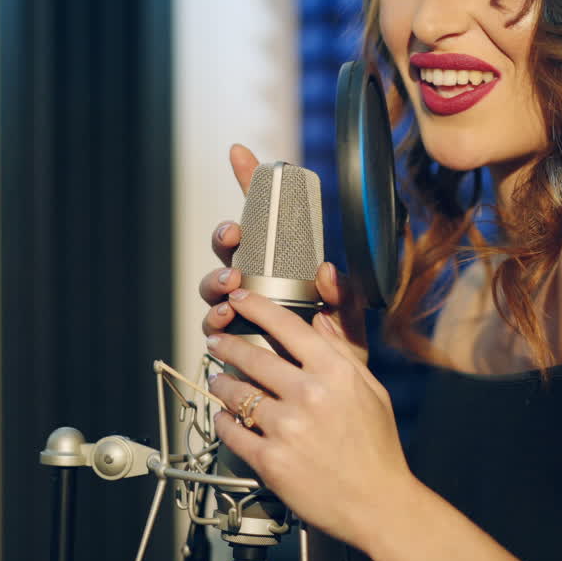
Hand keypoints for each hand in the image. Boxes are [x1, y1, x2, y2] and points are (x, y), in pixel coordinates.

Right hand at [197, 144, 367, 364]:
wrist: (325, 405)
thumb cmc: (337, 360)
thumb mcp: (350, 326)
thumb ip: (344, 297)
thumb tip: (328, 269)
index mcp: (286, 267)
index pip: (266, 219)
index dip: (251, 184)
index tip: (241, 154)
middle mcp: (257, 282)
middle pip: (229, 247)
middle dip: (226, 235)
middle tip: (236, 236)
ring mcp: (238, 308)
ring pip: (214, 282)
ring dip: (217, 278)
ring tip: (232, 286)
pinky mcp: (227, 338)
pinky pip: (211, 321)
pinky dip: (215, 316)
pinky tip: (226, 318)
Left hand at [204, 289, 416, 547]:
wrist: (378, 503)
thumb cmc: (377, 450)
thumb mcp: (371, 391)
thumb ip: (343, 353)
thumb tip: (320, 320)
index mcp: (336, 373)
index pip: (287, 326)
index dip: (256, 306)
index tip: (240, 299)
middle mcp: (309, 395)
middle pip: (252, 356)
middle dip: (226, 344)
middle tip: (216, 340)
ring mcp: (287, 428)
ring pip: (237, 394)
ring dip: (221, 383)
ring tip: (218, 381)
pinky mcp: (271, 460)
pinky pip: (233, 432)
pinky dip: (224, 422)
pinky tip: (225, 417)